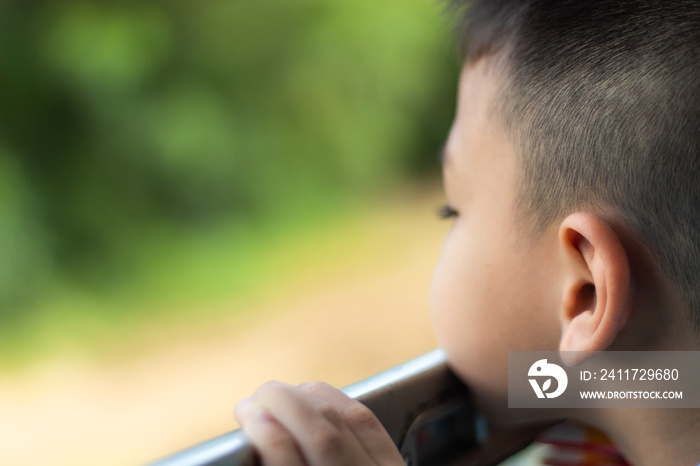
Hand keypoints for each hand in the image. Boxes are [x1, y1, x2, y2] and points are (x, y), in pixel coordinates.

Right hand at [234, 381, 404, 465]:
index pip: (288, 456)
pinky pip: (366, 420)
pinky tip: (312, 395)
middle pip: (320, 434)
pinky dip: (334, 399)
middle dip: (282, 405)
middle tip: (254, 398)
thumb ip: (280, 460)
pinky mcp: (397, 464)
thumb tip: (256, 427)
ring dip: (304, 398)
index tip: (245, 412)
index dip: (265, 428)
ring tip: (276, 395)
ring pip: (344, 420)